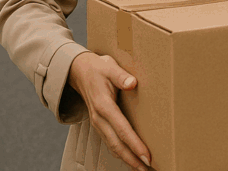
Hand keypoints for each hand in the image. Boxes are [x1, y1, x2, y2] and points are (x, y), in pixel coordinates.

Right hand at [68, 52, 151, 170]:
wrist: (78, 71)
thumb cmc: (98, 68)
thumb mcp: (109, 67)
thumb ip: (120, 75)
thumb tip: (132, 83)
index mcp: (104, 106)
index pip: (122, 129)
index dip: (135, 144)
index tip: (147, 155)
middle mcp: (99, 118)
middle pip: (116, 144)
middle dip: (132, 159)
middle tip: (149, 168)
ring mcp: (98, 123)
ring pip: (112, 146)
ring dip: (127, 159)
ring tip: (142, 168)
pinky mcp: (99, 124)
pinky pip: (110, 142)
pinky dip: (121, 152)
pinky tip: (131, 158)